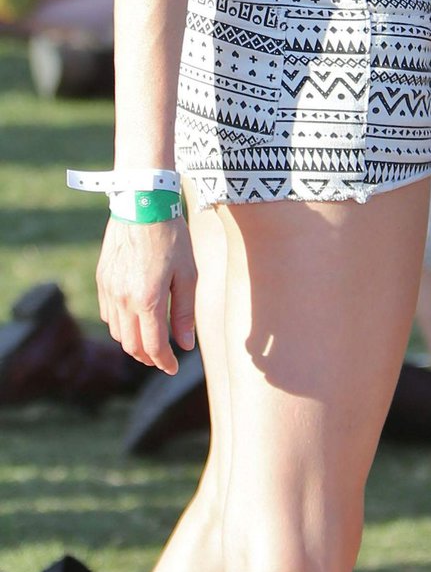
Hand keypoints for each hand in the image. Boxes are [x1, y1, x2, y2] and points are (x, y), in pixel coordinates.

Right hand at [96, 215, 196, 373]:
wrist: (143, 203)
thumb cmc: (172, 237)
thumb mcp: (188, 274)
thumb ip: (184, 312)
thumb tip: (185, 345)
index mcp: (147, 300)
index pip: (153, 346)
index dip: (164, 362)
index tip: (172, 367)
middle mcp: (123, 299)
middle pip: (131, 345)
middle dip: (148, 357)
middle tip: (163, 358)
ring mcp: (109, 290)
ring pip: (117, 332)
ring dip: (133, 342)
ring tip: (151, 339)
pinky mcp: (102, 279)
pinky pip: (108, 314)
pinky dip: (121, 324)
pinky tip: (135, 318)